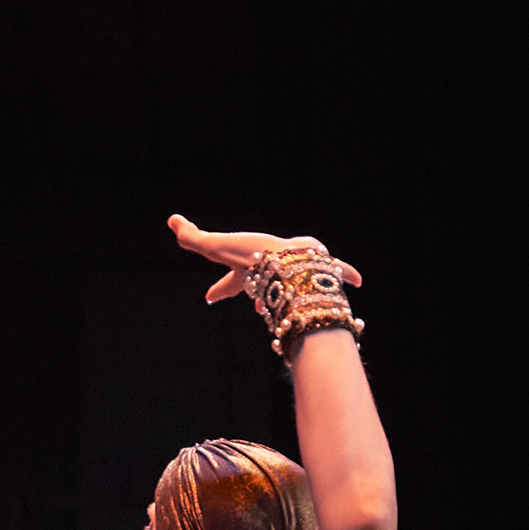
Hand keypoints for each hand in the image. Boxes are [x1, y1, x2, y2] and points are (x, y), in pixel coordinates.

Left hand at [169, 211, 361, 304]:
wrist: (289, 267)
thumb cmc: (252, 258)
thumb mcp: (215, 245)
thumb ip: (191, 236)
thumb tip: (172, 222)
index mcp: (249, 274)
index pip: (229, 284)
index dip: (220, 290)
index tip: (208, 298)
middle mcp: (274, 277)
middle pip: (266, 287)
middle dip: (261, 294)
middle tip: (258, 307)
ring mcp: (298, 273)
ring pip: (302, 277)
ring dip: (306, 281)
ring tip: (314, 286)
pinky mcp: (322, 269)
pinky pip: (334, 270)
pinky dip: (345, 273)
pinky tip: (356, 281)